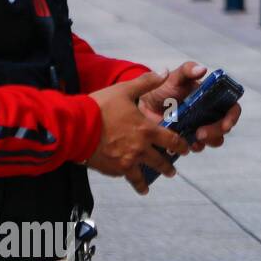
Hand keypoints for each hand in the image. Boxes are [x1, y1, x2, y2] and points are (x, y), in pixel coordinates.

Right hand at [87, 71, 191, 194]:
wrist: (75, 127)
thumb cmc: (100, 107)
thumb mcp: (125, 90)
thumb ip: (146, 82)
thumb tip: (164, 73)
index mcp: (146, 130)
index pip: (171, 140)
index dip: (180, 146)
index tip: (185, 150)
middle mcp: (140, 148)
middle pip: (159, 160)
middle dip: (167, 167)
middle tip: (172, 172)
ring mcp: (126, 160)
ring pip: (142, 174)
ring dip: (148, 180)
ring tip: (148, 187)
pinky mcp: (112, 169)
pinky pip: (124, 176)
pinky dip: (128, 180)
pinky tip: (128, 181)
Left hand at [138, 61, 240, 150]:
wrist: (145, 103)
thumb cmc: (164, 87)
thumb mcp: (176, 77)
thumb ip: (188, 70)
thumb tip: (202, 69)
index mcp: (212, 98)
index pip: (231, 108)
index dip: (232, 117)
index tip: (226, 124)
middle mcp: (210, 114)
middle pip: (225, 127)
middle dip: (217, 132)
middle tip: (201, 133)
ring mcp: (201, 127)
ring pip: (214, 140)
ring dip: (207, 141)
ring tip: (194, 140)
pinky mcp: (189, 138)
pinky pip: (197, 146)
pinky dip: (193, 147)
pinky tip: (184, 144)